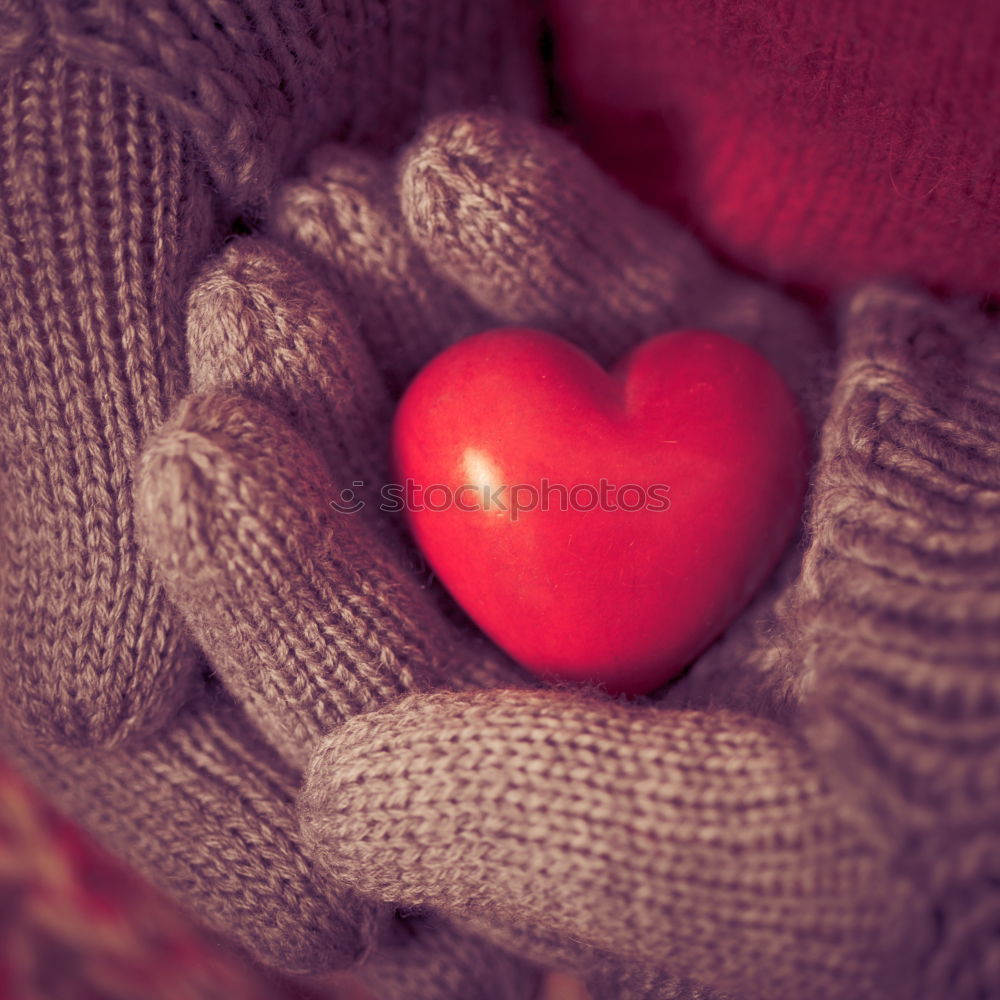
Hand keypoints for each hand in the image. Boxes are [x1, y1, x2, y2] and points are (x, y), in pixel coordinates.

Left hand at [295, 120, 999, 998]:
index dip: (292, 597)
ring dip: (416, 301)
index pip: (405, 714)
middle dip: (331, 422)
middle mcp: (623, 659)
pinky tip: (457, 168)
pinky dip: (556, 242)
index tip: (198, 455)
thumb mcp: (801, 860)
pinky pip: (637, 320)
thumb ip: (556, 839)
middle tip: (241, 300)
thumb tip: (334, 803)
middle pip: (436, 547)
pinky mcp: (753, 405)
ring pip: (520, 412)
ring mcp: (682, 520)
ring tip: (326, 201)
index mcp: (607, 807)